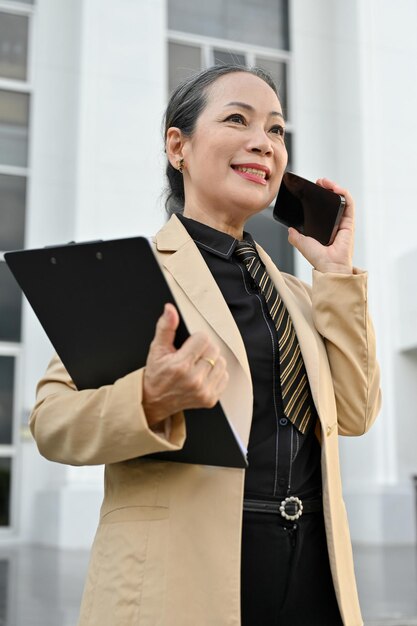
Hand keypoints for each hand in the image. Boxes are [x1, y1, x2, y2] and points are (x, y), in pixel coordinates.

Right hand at [143, 303, 228, 426]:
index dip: (196, 339)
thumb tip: (170, 309)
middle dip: (204, 348)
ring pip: (221, 362)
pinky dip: (216, 373)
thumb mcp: (157, 349)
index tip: (188, 345)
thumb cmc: (156, 374)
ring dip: (212, 360)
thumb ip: (165, 327)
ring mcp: (203, 391)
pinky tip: (203, 374)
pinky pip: (224, 376)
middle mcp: (194, 380)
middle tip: (192, 355)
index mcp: (180, 366)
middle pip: (214, 349)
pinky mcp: (210, 399)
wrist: (154, 401)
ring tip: (198, 364)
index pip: (203, 339)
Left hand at [288, 178, 353, 273]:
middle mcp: (335, 224)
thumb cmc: (319, 258)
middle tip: (318, 183)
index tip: (312, 190)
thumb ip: (295, 236)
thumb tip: (290, 229)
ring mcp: (343, 222)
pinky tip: (336, 188)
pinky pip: (349, 204)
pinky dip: (343, 194)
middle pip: (333, 202)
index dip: (319, 197)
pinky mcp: (349, 222)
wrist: (329, 266)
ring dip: (335, 188)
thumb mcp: (302, 243)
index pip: (324, 209)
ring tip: (325, 182)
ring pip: (342, 200)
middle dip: (327, 189)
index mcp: (325, 228)